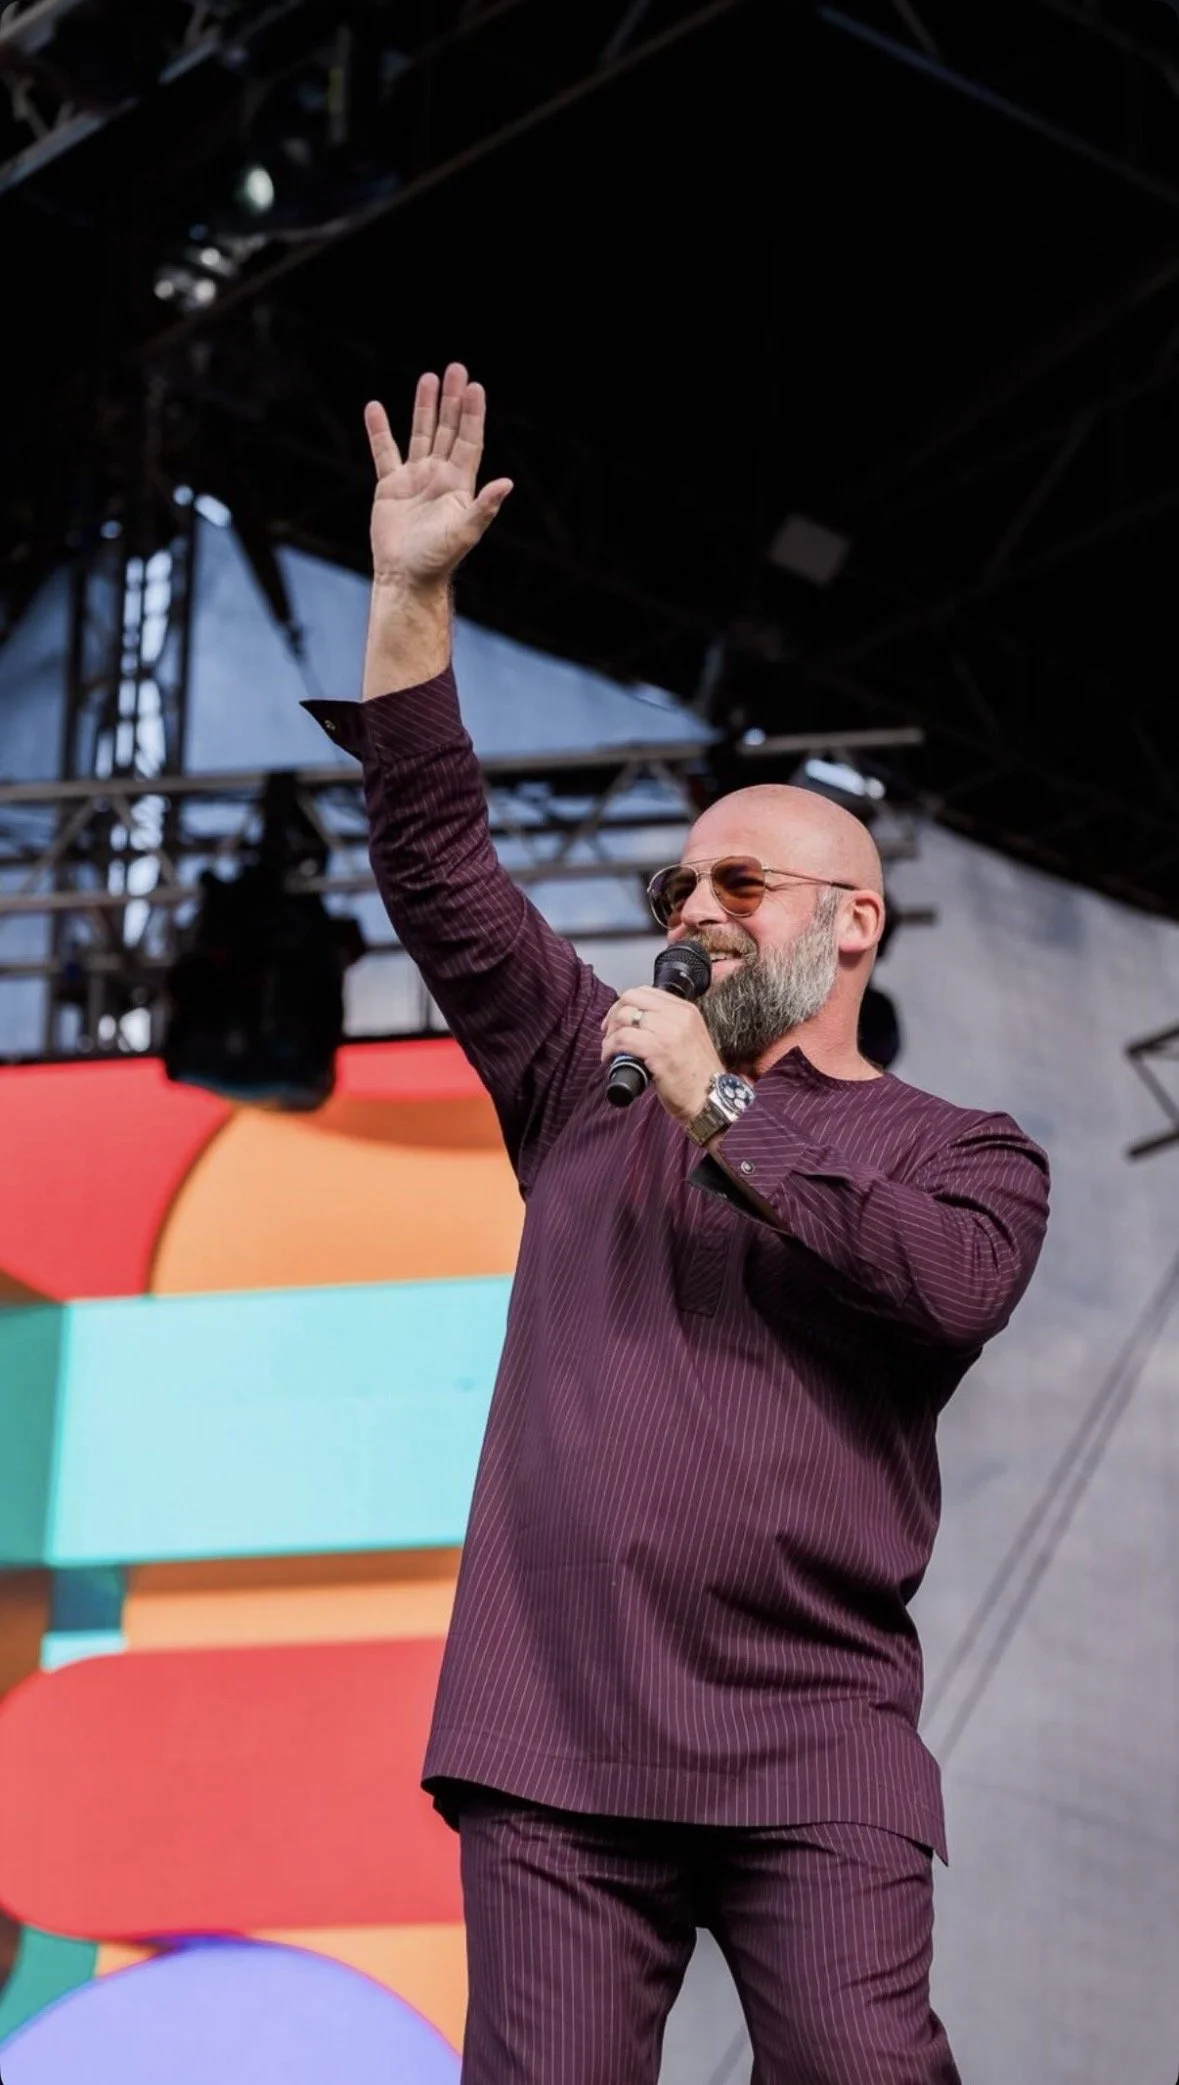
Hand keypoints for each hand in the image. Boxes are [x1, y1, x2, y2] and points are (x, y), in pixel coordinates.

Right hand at [365, 364, 512, 588]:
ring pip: (421, 434)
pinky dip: (379, 430)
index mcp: (459, 484)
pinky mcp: (390, 486)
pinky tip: (374, 408)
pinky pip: (384, 452)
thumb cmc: (437, 559)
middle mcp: (439, 476)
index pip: (469, 440)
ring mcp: (415, 479)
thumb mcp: (465, 533)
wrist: (405, 577)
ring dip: (424, 407)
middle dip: (452, 400)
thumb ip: (484, 507)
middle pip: (448, 430)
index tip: (475, 387)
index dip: (472, 414)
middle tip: (456, 369)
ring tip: (428, 378)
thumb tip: (507, 483)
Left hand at [600, 988, 725, 1130]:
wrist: (712, 1099)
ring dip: (610, 1033)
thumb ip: (670, 1026)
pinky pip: (622, 1039)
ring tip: (610, 1049)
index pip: (646, 992)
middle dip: (614, 1014)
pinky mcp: (657, 1050)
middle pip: (631, 998)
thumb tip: (639, 1025)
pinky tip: (609, 1058)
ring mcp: (668, 1031)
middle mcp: (678, 1015)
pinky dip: (610, 1048)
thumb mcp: (690, 1038)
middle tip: (609, 1033)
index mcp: (686, 1009)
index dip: (626, 1004)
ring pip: (624, 1017)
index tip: (619, 1021)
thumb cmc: (699, 1076)